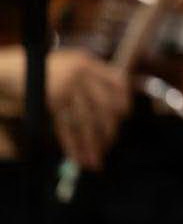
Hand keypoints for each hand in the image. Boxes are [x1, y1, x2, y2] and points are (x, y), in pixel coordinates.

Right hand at [48, 51, 129, 170]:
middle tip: (109, 145)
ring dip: (92, 144)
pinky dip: (73, 144)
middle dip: (108, 129)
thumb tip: (120, 108)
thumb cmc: (51, 72)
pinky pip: (66, 126)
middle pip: (104, 105)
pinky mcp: (53, 101)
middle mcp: (80, 74)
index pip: (116, 81)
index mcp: (89, 63)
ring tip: (95, 161)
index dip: (123, 100)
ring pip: (86, 120)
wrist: (16, 72)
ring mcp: (66, 87)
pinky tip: (78, 157)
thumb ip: (95, 79)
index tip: (124, 117)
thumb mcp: (74, 66)